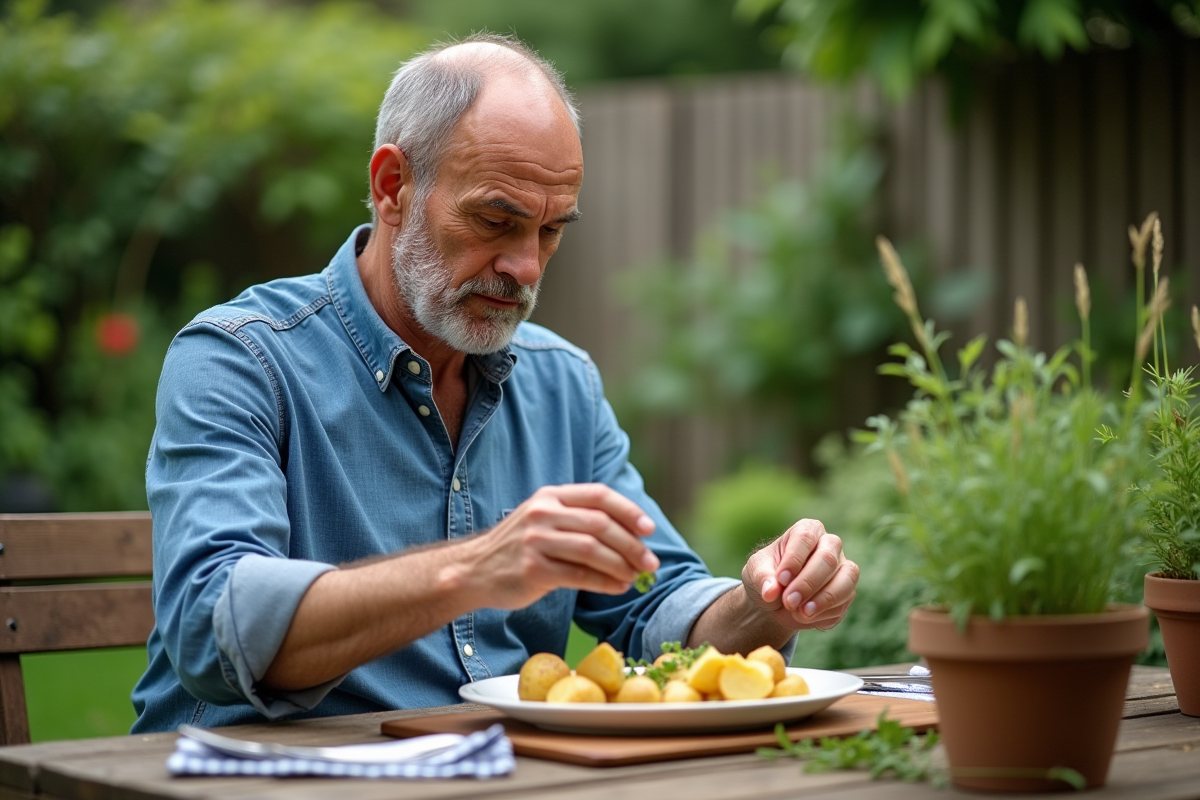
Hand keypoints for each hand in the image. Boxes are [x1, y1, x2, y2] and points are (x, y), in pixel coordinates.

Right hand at [459, 484, 659, 609]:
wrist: (473, 571)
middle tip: (650, 562)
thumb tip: (633, 535)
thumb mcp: (543, 519)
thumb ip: (579, 519)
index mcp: (550, 496)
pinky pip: (578, 575)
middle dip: (631, 544)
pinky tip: (617, 588)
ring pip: (592, 549)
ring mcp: (536, 541)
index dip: (628, 511)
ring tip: (635, 577)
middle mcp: (542, 513)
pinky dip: (604, 582)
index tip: (649, 529)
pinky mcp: (533, 569)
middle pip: (600, 524)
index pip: (598, 495)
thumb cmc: (519, 548)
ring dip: (621, 565)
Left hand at [741, 519, 858, 630]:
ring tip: (802, 613)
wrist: (776, 599)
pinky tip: (805, 618)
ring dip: (824, 599)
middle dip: (808, 583)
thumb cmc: (767, 575)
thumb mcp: (755, 572)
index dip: (794, 560)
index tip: (780, 580)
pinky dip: (825, 614)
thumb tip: (770, 591)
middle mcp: (830, 545)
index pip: (805, 539)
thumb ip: (762, 578)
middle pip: (828, 559)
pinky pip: (844, 602)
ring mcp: (843, 568)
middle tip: (789, 602)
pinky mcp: (847, 592)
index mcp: (807, 530)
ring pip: (846, 579)